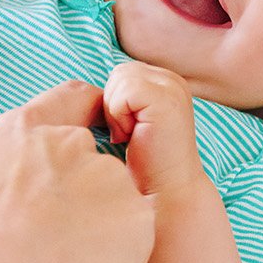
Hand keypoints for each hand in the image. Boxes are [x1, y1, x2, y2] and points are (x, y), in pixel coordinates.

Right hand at [0, 80, 155, 262]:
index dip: (84, 111)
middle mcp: (70, 144)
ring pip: (114, 199)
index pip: (68, 99)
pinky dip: (117, 257)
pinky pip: (134, 237)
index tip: (89, 127)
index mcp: (22, 132)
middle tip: (56, 231)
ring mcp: (108, 179)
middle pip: (91, 156)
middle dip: (81, 188)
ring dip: (99, 224)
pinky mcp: (137, 220)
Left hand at [103, 61, 205, 198]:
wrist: (168, 189)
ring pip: (120, 81)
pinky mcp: (165, 100)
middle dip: (114, 105)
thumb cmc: (147, 162)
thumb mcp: (134, 120)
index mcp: (168, 82)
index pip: (123, 73)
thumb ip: (124, 98)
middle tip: (129, 134)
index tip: (129, 130)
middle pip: (120, 74)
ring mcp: (172, 89)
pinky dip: (119, 118)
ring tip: (131, 135)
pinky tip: (133, 137)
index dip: (116, 102)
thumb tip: (89, 90)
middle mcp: (173, 81)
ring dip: (116, 113)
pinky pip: (123, 95)